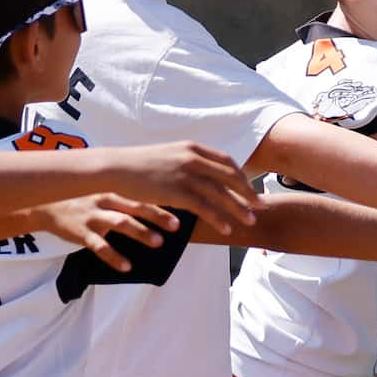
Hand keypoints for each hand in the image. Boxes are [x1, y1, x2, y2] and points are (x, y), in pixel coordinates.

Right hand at [38, 194, 177, 270]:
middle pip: (135, 207)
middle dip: (157, 217)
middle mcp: (104, 200)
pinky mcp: (80, 232)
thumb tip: (157, 206)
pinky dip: (113, 256)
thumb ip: (125, 198)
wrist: (45, 206)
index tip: (182, 209)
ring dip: (140, 232)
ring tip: (158, 242)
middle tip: (176, 227)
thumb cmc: (81, 200)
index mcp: (113, 190)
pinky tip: (126, 267)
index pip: (142, 195)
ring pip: (119, 223)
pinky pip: (99, 245)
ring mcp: (92, 216)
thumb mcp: (102, 192)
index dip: (162, 202)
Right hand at [107, 141, 257, 232]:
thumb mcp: (168, 155)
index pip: (226, 161)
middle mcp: (192, 158)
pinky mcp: (176, 191)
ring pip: (220, 194)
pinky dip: (218, 218)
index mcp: (192, 148)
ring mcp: (185, 174)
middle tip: (261, 206)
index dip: (242, 176)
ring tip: (250, 221)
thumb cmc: (139, 164)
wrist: (115, 168)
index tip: (251, 188)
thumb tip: (201, 170)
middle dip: (248, 193)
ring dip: (238, 209)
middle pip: (229, 177)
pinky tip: (226, 229)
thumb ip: (186, 160)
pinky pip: (203, 207)